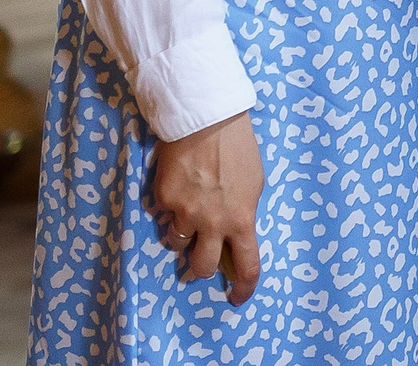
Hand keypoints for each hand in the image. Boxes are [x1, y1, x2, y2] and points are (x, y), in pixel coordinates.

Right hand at [150, 111, 263, 303]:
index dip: (243, 287)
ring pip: (177, 243)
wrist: (207, 119)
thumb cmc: (238, 147)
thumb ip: (243, 212)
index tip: (237, 297)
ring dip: (182, 236)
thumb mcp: (254, 183)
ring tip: (187, 214)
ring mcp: (184, 212)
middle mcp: (212, 223)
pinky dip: (170, 208)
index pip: (247, 266)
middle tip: (200, 261)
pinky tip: (178, 187)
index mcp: (242, 219)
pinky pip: (164, 215)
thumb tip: (233, 232)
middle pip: (201, 267)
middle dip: (201, 269)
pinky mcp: (163, 199)